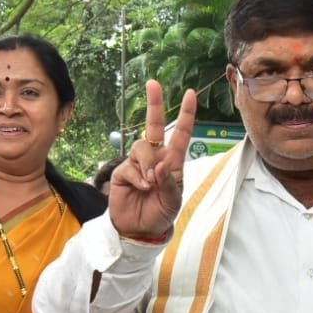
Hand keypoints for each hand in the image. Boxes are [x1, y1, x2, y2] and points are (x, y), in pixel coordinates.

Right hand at [109, 81, 198, 240]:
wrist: (140, 229)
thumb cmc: (161, 213)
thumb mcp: (172, 201)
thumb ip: (168, 183)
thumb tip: (159, 165)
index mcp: (172, 161)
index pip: (180, 134)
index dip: (186, 114)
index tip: (190, 94)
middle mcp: (155, 157)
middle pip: (153, 126)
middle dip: (154, 104)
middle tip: (153, 83)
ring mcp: (138, 163)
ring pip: (141, 147)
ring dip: (148, 165)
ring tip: (150, 184)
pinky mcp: (122, 172)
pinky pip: (130, 166)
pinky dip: (138, 178)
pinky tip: (141, 188)